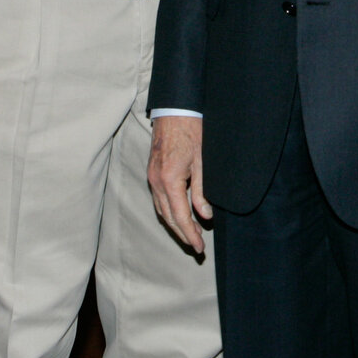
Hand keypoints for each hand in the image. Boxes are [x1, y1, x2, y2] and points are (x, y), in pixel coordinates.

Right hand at [148, 115, 211, 253]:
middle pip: (168, 217)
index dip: (190, 234)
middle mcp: (156, 181)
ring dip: (174, 225)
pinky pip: (159, 199)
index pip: (180, 216)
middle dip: (182, 234)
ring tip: (189, 236)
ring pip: (161, 210)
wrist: (175, 110)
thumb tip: (205, 216)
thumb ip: (202, 191)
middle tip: (196, 247)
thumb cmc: (192, 131)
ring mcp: (152, 177)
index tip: (199, 247)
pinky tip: (178, 216)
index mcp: (170, 179)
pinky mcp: (152, 172)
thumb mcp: (203, 162)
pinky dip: (168, 211)